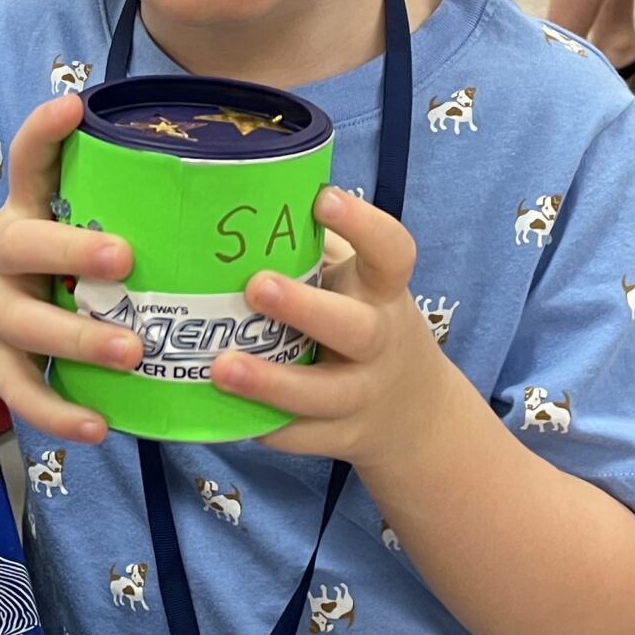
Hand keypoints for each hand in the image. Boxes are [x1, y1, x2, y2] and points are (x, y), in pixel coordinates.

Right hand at [0, 94, 140, 442]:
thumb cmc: (39, 267)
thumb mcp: (53, 225)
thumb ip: (109, 206)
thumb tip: (218, 178)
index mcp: (24, 213)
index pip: (27, 162)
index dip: (44, 132)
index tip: (71, 106)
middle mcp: (3, 257)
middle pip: (24, 246)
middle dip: (72, 249)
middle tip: (123, 258)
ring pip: (29, 326)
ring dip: (80, 338)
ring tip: (132, 351)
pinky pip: (26, 393)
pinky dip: (60, 413)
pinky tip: (99, 426)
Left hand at [207, 187, 470, 468]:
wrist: (413, 414)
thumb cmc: (363, 322)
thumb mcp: (357, 284)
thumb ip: (314, 251)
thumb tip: (241, 198)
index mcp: (383, 292)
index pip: (391, 253)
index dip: (363, 224)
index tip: (322, 197)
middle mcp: (379, 342)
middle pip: (355, 329)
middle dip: (305, 308)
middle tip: (255, 285)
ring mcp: (362, 396)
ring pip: (322, 394)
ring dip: (271, 382)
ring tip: (221, 367)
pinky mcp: (340, 437)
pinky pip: (299, 435)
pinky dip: (262, 425)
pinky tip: (221, 410)